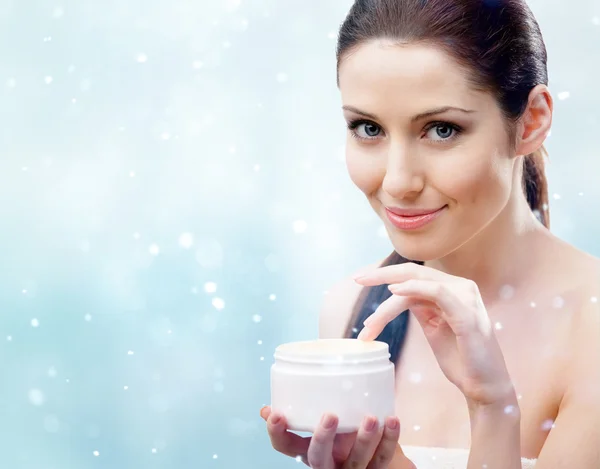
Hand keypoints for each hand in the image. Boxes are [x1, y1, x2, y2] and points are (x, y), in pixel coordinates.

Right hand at [260, 406, 411, 467]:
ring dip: (364, 440)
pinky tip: (392, 419)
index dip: (277, 433)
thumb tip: (272, 400)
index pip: (285, 446)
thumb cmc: (342, 435)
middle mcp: (327, 464)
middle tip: (330, 415)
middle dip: (322, 438)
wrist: (372, 458)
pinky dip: (389, 439)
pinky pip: (383, 458)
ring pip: (356, 461)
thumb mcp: (321, 426)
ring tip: (371, 418)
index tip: (275, 413)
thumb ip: (303, 411)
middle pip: (318, 458)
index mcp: (309, 451)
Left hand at [354, 262, 516, 408]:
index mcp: (452, 289)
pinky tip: (393, 293)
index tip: (361, 281)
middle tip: (357, 280)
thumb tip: (398, 295)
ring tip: (370, 323)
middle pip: (413, 272)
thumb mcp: (434, 327)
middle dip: (381, 275)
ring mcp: (465, 298)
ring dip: (388, 304)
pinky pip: (436, 291)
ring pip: (417, 284)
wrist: (484, 386)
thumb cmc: (460, 359)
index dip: (386, 275)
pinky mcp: (466, 313)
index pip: (414, 275)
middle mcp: (460, 287)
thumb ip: (422, 307)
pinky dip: (413, 288)